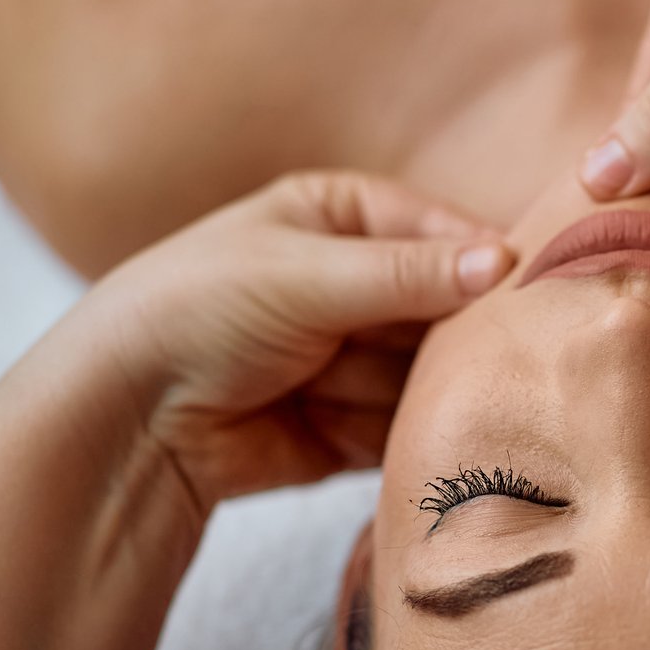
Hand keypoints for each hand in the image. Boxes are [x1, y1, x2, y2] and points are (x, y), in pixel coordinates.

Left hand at [74, 172, 513, 503]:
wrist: (127, 418)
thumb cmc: (198, 312)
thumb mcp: (305, 275)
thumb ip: (409, 275)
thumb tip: (505, 263)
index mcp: (343, 215)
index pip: (444, 234)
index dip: (483, 264)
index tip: (522, 292)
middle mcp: (357, 283)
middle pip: (448, 310)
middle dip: (443, 337)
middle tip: (443, 354)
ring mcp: (356, 358)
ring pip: (430, 374)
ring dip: (397, 388)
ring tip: (326, 385)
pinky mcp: (351, 428)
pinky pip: (404, 429)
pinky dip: (388, 434)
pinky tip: (332, 422)